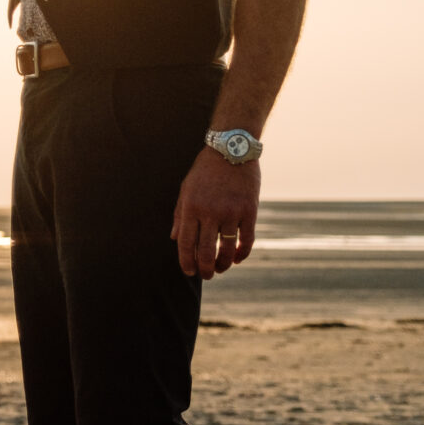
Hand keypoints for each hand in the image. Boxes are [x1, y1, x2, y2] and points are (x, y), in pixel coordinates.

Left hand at [172, 150, 259, 279]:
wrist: (231, 149)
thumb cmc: (205, 170)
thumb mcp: (186, 189)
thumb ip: (180, 215)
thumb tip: (174, 239)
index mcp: (191, 207)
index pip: (185, 243)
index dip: (186, 261)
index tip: (189, 272)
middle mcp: (209, 211)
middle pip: (205, 251)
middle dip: (204, 269)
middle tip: (206, 276)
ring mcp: (231, 211)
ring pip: (227, 249)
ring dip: (223, 264)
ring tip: (221, 269)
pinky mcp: (249, 210)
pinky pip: (247, 239)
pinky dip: (242, 253)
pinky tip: (238, 259)